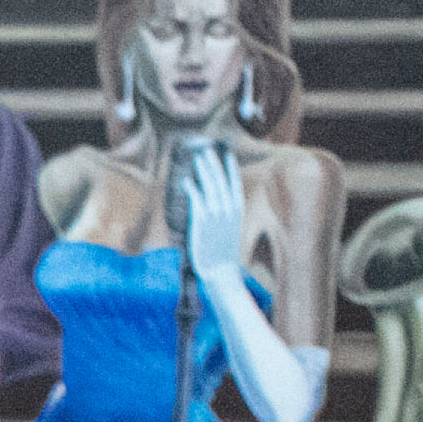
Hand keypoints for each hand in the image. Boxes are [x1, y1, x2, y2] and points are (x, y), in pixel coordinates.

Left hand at [167, 137, 247, 269]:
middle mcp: (228, 210)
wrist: (221, 271)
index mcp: (237, 211)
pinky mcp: (202, 223)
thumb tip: (215, 208)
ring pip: (209, 187)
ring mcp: (215, 215)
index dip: (230, 168)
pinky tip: (185, 179)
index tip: (226, 154)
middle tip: (205, 150)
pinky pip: (196, 200)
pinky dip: (191, 188)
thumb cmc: (222, 254)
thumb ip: (224, 217)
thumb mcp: (228, 231)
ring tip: (197, 157)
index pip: (235, 184)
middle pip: (221, 181)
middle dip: (213, 164)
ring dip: (203, 170)